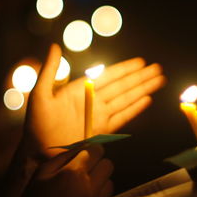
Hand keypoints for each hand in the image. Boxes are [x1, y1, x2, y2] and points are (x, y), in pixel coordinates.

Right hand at [13, 145, 113, 196]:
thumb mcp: (42, 173)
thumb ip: (63, 156)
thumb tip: (82, 145)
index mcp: (73, 173)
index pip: (96, 151)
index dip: (91, 150)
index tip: (85, 154)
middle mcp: (89, 187)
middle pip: (107, 164)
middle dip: (98, 163)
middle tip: (84, 169)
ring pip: (110, 181)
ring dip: (100, 180)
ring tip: (84, 186)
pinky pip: (107, 196)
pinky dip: (100, 193)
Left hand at [23, 43, 165, 158]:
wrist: (39, 151)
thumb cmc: (37, 123)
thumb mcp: (40, 93)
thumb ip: (50, 70)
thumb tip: (55, 45)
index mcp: (81, 89)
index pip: (108, 75)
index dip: (125, 68)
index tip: (140, 62)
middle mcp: (94, 101)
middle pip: (123, 86)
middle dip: (141, 77)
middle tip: (158, 69)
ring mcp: (100, 116)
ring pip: (127, 99)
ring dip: (143, 90)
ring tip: (159, 81)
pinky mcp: (102, 131)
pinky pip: (123, 118)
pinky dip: (135, 109)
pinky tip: (147, 101)